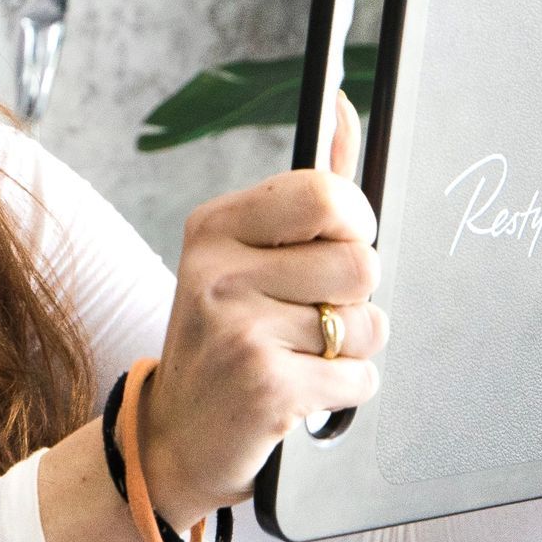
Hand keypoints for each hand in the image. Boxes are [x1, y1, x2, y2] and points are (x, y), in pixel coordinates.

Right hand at [139, 89, 385, 531]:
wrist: (174, 436)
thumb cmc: (225, 336)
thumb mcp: (246, 254)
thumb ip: (306, 188)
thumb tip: (345, 105)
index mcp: (213, 227)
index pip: (326, 194)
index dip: (353, 224)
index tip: (333, 247)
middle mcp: (216, 272)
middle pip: (360, 262)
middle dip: (354, 296)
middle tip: (308, 314)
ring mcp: (237, 331)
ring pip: (368, 323)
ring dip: (350, 348)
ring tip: (299, 355)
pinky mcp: (266, 388)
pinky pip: (360, 376)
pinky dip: (344, 392)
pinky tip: (298, 392)